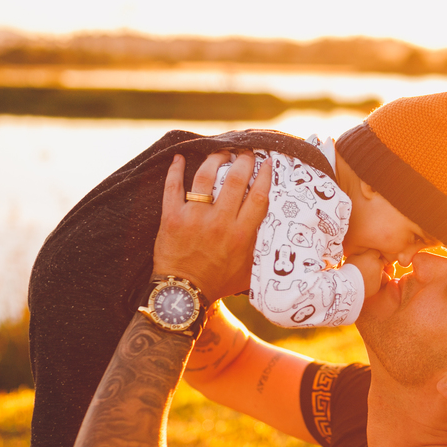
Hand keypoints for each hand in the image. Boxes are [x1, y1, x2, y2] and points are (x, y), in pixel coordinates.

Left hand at [152, 151, 269, 301]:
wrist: (184, 294)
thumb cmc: (217, 284)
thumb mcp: (248, 271)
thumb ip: (260, 250)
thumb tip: (274, 235)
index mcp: (241, 234)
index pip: (258, 196)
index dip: (264, 175)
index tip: (266, 162)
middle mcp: (220, 222)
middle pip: (235, 180)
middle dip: (242, 160)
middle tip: (244, 152)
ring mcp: (194, 217)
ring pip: (205, 176)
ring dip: (214, 159)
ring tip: (220, 152)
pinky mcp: (172, 217)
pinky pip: (172, 187)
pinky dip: (175, 170)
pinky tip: (178, 158)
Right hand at [344, 250, 389, 297]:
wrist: (348, 286)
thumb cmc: (348, 269)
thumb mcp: (352, 257)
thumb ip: (360, 255)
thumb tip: (362, 256)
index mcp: (372, 256)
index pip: (376, 252)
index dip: (371, 254)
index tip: (366, 257)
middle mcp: (378, 265)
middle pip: (380, 262)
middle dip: (374, 264)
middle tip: (365, 267)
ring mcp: (379, 276)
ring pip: (378, 273)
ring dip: (373, 274)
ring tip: (363, 276)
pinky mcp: (378, 285)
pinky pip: (376, 282)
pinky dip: (371, 282)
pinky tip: (363, 283)